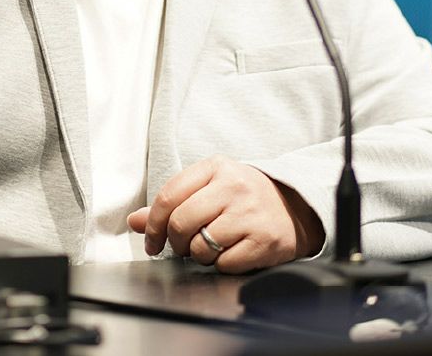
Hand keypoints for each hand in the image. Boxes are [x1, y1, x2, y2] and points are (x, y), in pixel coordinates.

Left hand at [127, 155, 324, 273]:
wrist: (296, 206)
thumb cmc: (244, 197)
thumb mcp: (208, 187)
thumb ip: (171, 203)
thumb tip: (135, 221)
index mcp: (215, 167)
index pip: (169, 196)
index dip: (153, 224)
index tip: (152, 240)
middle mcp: (233, 187)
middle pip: (181, 223)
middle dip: (174, 242)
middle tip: (181, 246)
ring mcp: (249, 214)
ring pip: (200, 247)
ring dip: (199, 254)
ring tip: (212, 245)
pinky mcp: (263, 240)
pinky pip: (224, 263)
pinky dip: (221, 264)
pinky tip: (232, 251)